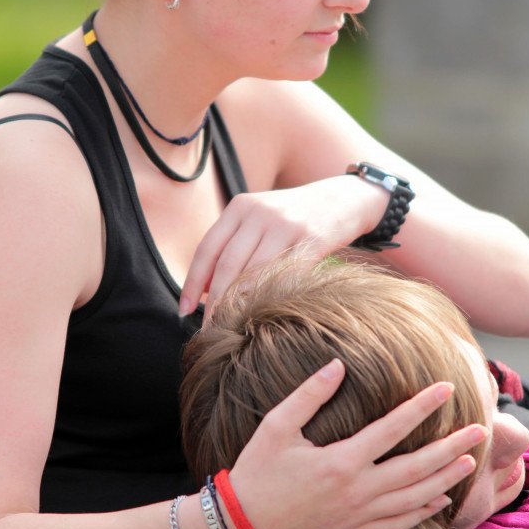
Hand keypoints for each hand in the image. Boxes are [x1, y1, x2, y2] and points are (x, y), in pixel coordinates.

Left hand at [179, 175, 384, 319]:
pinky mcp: (312, 238)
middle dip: (214, 301)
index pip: (207, 248)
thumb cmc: (295, 218)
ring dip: (241, 304)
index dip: (193, 282)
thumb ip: (233, 246)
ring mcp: (287, 224)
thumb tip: (205, 289)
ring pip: (255, 272)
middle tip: (208, 329)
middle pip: (228, 264)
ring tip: (232, 327)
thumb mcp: (260, 219)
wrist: (345, 199)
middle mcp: (260, 212)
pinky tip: (266, 313)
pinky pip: (287, 275)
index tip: (183, 309)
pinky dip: (273, 296)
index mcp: (240, 206)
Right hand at [228, 360, 487, 528]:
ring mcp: (359, 515)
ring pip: (415, 499)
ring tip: (469, 462)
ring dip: (445, 479)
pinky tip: (440, 500)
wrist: (246, 520)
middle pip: (417, 467)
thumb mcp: (276, 425)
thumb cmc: (259, 468)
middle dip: (451, 448)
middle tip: (479, 430)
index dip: (422, 406)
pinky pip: (399, 525)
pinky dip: (424, 513)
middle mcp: (357, 490)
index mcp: (341, 461)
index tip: (446, 389)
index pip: (393, 429)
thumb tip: (338, 365)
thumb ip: (309, 395)